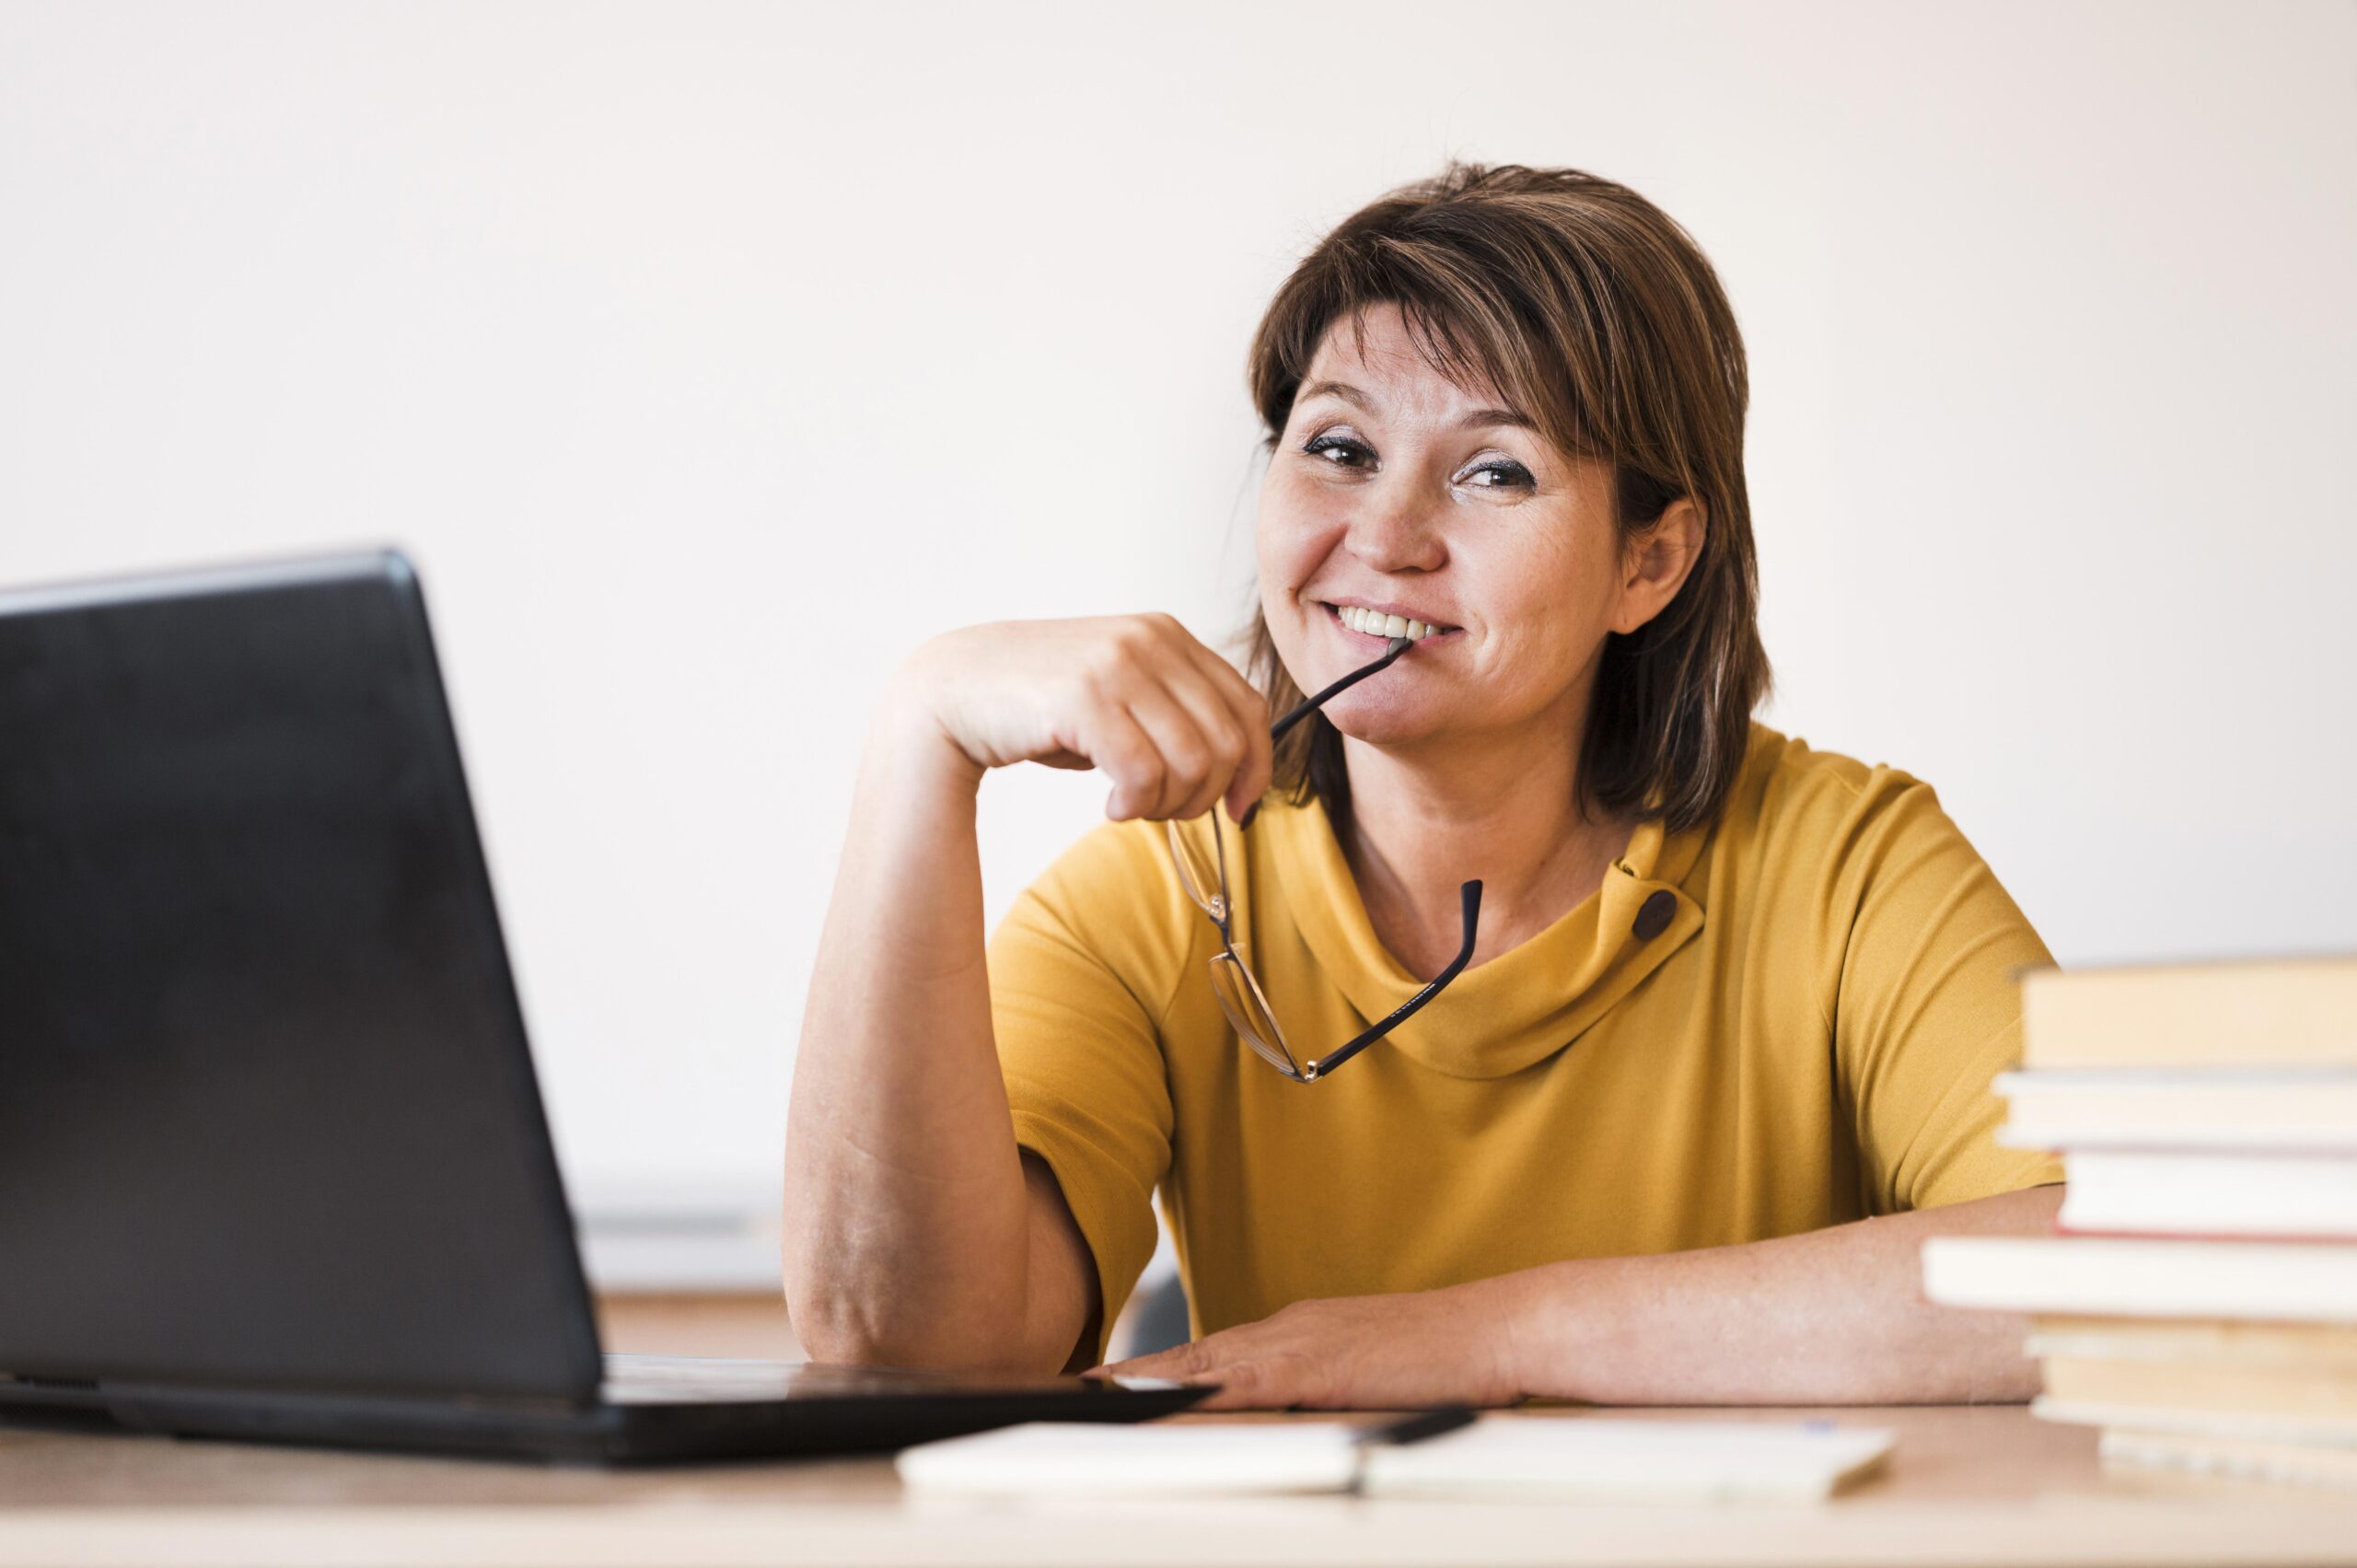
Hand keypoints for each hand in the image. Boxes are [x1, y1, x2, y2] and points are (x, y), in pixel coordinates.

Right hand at [892, 615, 1271, 823]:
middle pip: (1227, 743)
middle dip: (1204, 796)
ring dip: (1168, 805)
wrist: (952, 690)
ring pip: (1193, 762)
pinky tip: (1112, 807)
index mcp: (1168, 635)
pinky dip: (1136, 806)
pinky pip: (1145, 774)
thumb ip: (1172, 716)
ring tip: (1132, 808)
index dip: (1256, 767)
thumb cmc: (1040, 706)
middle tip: (1162, 812)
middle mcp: (1151, 641)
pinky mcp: (1085, 697)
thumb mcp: (1119, 696)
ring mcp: (1118, 664)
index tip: (1238, 809)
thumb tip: (1236, 774)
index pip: (1248, 707)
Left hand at [1089, 1282, 1526, 1410]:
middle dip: (1137, 1372)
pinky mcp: (1318, 1366)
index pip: (1214, 1350)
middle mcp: (1289, 1328)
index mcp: (1300, 1331)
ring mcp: (1301, 1342)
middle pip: (1195, 1352)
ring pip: (1206, 1361)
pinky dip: (1198, 1389)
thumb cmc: (1447, 1358)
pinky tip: (1165, 1400)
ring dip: (1149, 1379)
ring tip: (1096, 1396)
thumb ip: (1327, 1388)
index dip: (1161, 1367)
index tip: (1115, 1381)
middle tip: (1080, 1388)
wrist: (1496, 1329)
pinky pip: (1244, 1381)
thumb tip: (1295, 1417)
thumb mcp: (1372, 1373)